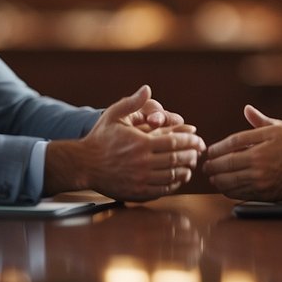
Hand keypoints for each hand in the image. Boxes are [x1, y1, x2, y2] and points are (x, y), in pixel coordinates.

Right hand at [45, 86, 204, 201]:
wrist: (83, 164)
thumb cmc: (99, 138)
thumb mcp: (113, 115)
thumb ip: (132, 102)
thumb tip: (147, 88)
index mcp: (140, 144)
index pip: (174, 143)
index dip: (190, 141)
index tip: (198, 140)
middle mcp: (143, 163)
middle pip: (177, 160)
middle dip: (191, 156)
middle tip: (198, 153)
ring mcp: (140, 180)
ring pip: (172, 176)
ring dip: (185, 171)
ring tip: (190, 166)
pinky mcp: (137, 192)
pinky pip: (162, 190)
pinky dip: (173, 184)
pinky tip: (176, 179)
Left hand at [204, 105, 281, 200]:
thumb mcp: (281, 129)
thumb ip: (260, 121)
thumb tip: (247, 109)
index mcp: (263, 142)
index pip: (233, 143)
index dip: (218, 147)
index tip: (210, 151)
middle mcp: (259, 161)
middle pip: (228, 163)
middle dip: (213, 164)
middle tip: (205, 165)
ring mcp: (260, 179)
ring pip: (230, 180)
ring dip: (217, 178)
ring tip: (211, 176)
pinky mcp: (262, 193)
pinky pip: (239, 193)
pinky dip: (228, 190)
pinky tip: (224, 186)